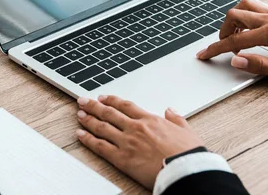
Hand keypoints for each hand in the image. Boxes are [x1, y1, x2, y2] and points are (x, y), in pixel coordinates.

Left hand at [75, 95, 202, 188]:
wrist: (185, 170)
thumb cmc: (188, 154)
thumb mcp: (187, 131)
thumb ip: (176, 119)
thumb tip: (170, 110)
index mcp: (150, 120)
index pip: (125, 106)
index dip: (112, 100)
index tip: (103, 97)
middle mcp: (135, 128)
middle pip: (109, 113)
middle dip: (94, 106)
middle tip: (83, 100)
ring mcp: (127, 142)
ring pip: (102, 127)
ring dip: (88, 119)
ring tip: (79, 114)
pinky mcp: (122, 158)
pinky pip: (100, 146)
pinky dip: (88, 139)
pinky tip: (80, 134)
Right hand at [197, 0, 267, 81]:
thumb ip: (258, 65)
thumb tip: (235, 61)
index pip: (235, 41)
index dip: (216, 49)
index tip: (204, 54)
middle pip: (234, 16)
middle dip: (222, 31)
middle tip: (221, 46)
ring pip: (244, 6)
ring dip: (233, 20)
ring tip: (233, 36)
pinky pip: (255, 7)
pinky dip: (244, 15)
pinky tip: (247, 29)